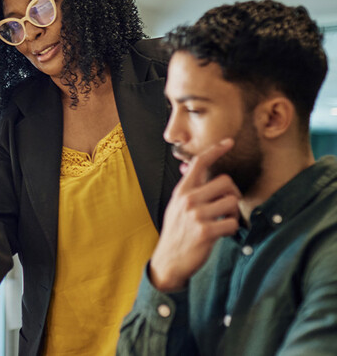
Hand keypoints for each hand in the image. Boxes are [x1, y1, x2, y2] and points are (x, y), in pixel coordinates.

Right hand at [150, 139, 240, 291]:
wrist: (168, 261)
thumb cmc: (176, 233)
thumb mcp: (176, 207)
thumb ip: (187, 190)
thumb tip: (188, 168)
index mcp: (181, 191)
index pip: (199, 163)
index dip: (215, 150)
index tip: (228, 142)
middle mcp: (188, 200)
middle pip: (225, 181)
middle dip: (232, 193)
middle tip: (228, 206)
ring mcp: (196, 215)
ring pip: (232, 201)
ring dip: (234, 213)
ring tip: (224, 221)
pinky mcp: (205, 231)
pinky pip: (232, 223)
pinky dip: (233, 230)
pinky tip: (223, 234)